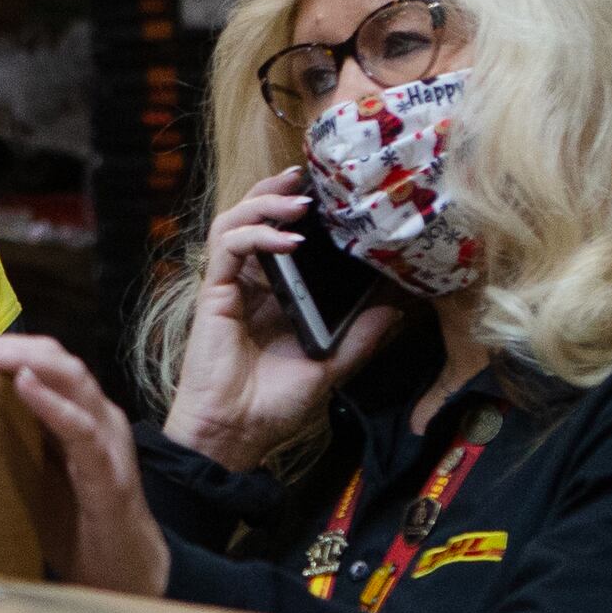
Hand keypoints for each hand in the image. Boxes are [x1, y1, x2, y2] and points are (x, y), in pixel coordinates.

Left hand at [0, 335, 168, 597]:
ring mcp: (107, 441)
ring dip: (18, 361)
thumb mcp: (34, 475)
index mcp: (78, 414)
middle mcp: (96, 416)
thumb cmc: (75, 527)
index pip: (38, 361)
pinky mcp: (108, 474)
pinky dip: (52, 404)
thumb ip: (11, 443)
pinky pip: (82, 429)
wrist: (123, 575)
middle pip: (52, 357)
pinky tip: (24, 385)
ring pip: (70, 378)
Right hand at [165, 168, 406, 471]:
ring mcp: (229, 287)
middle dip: (277, 190)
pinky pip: (228, 246)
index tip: (332, 196)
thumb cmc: (272, 407)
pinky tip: (287, 240)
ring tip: (300, 202)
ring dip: (266, 203)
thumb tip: (398, 307)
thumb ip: (360, 337)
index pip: (282, 238)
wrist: (235, 436)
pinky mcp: (213, 294)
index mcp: (273, 297)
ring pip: (235, 221)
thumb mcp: (331, 368)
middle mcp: (249, 285)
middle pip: (252, 217)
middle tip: (307, 175)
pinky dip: (257, 235)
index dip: (299, 212)